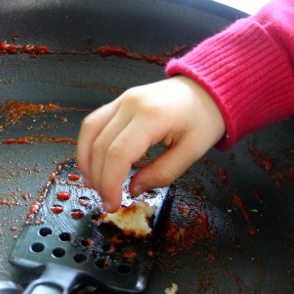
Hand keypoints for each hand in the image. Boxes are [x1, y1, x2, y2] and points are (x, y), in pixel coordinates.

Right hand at [76, 75, 224, 211]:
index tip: (112, 204)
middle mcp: (130, 104)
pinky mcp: (118, 101)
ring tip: (94, 185)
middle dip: (99, 178)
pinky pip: (94, 123)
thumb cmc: (204, 119)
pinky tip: (93, 164)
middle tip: (106, 201)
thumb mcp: (192, 152)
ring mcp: (122, 100)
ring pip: (90, 132)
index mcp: (152, 116)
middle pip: (101, 146)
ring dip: (87, 162)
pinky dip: (89, 146)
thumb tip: (133, 190)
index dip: (110, 183)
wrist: (206, 89)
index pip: (118, 153)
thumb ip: (162, 173)